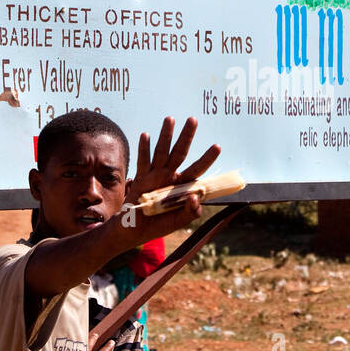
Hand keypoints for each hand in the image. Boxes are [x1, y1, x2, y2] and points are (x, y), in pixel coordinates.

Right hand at [125, 116, 220, 235]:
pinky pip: (143, 162)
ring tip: (170, 119)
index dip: (206, 159)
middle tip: (193, 119)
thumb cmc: (157, 226)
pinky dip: (144, 149)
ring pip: (161, 152)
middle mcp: (169, 177)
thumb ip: (190, 213)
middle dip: (186, 136)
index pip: (197, 169)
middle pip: (180, 153)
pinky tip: (146, 135)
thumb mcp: (177, 222)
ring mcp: (154, 176)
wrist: (132, 231)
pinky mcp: (140, 179)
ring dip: (165, 135)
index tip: (217, 146)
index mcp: (181, 187)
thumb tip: (196, 197)